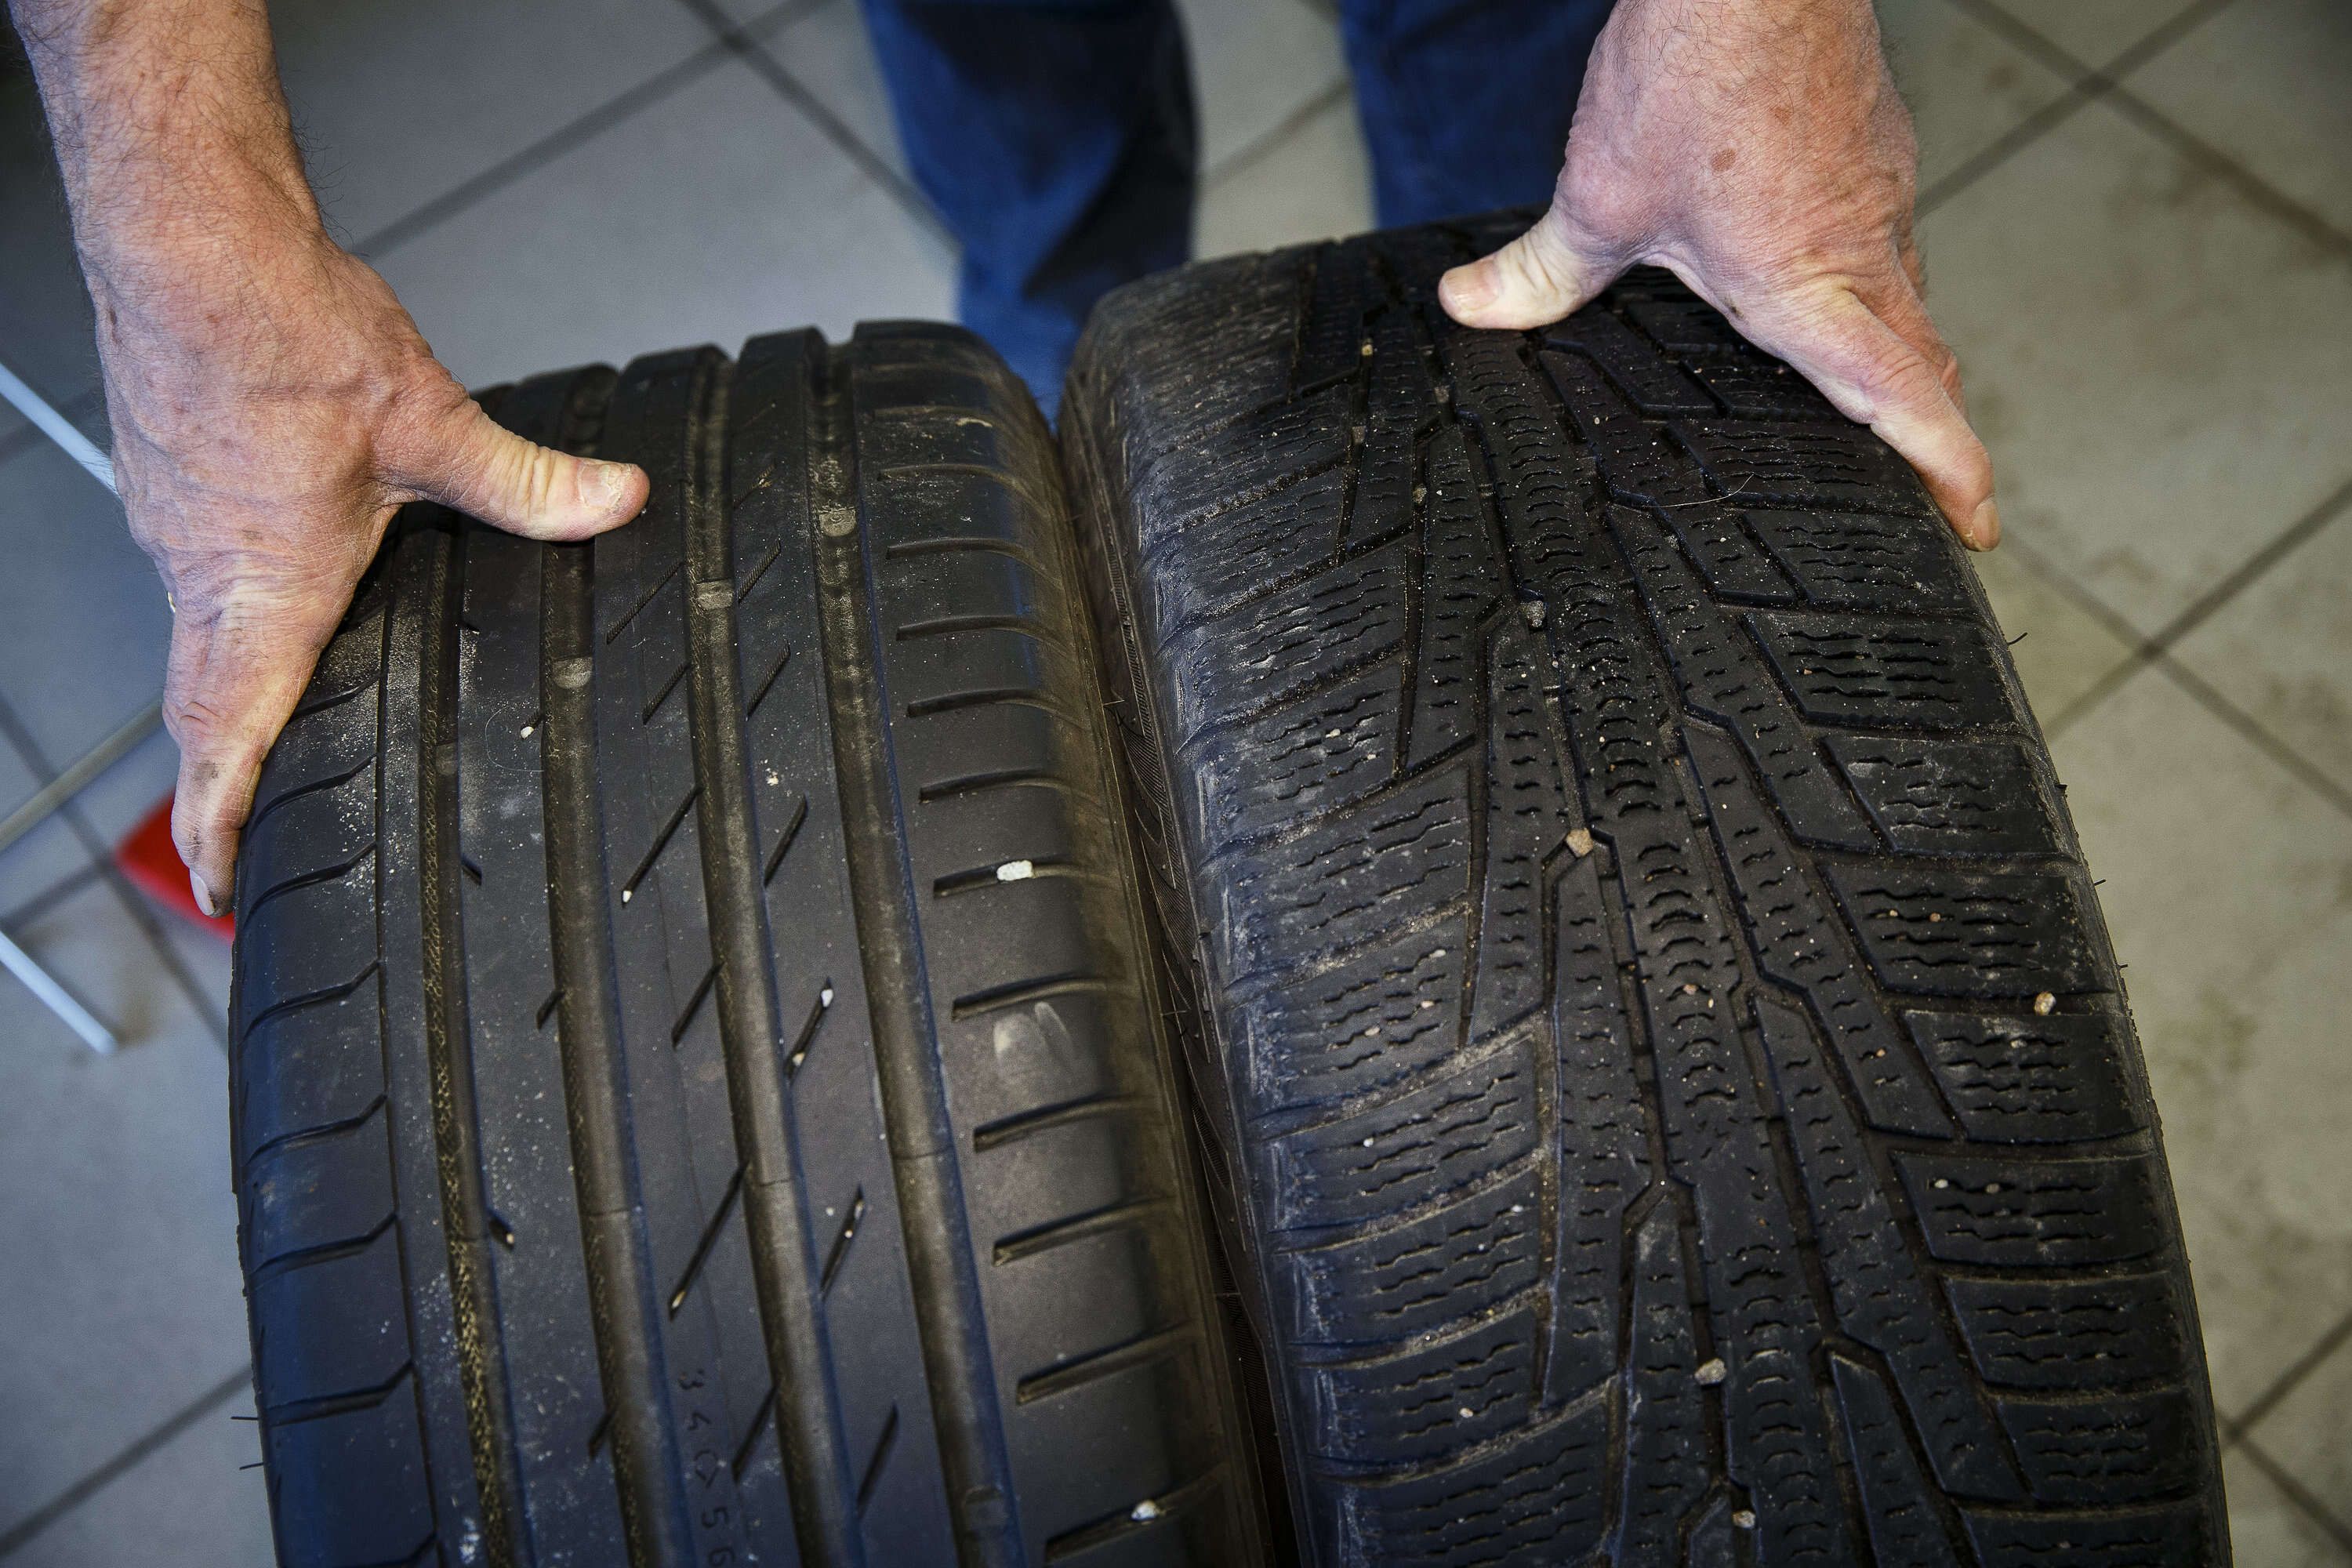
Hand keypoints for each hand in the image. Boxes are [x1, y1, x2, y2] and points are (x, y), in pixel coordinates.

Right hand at [11, 0, 647, 914]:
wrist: (187, 239)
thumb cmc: (279, 329)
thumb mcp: (430, 422)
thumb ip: (528, 484)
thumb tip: (613, 507)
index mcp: (262, 586)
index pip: (229, 736)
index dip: (224, 821)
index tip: (229, 883)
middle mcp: (202, 568)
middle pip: (201, 705)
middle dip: (223, 779)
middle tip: (243, 839)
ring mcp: (173, 524)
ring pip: (195, 636)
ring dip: (225, 692)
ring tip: (263, 735)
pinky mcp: (169, 479)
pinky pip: (192, 573)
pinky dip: (223, 612)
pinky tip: (270, 594)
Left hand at [1438, 0, 1996, 549]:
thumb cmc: (1695, 71)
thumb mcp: (1600, 194)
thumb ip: (1545, 271)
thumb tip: (1477, 307)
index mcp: (1807, 287)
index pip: (1905, 398)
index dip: (1947, 469)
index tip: (1973, 522)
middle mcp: (1864, 246)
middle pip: (1920, 360)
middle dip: (1927, 429)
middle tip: (1930, 488)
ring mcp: (1881, 191)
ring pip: (1903, 293)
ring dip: (1891, 348)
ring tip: (1863, 397)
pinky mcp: (1875, 145)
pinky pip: (1881, 231)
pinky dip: (1861, 272)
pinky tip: (1812, 272)